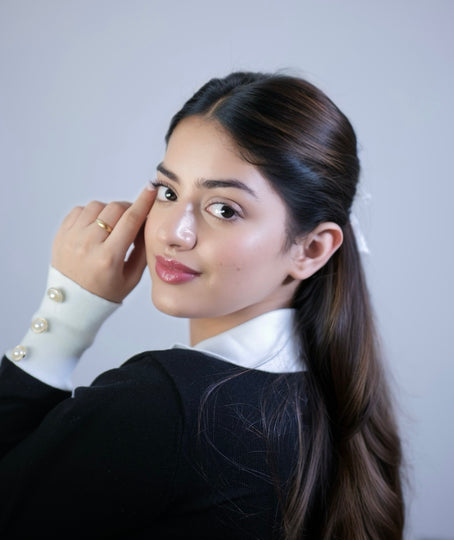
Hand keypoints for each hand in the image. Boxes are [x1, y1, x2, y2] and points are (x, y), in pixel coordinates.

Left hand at [52, 187, 155, 302]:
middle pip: (114, 209)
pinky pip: (79, 210)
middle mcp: (88, 245)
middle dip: (128, 209)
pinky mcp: (61, 235)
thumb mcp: (131, 279)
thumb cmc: (105, 294)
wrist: (71, 304)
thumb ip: (141, 250)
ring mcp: (71, 238)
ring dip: (109, 211)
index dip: (143, 202)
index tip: (150, 189)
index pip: (130, 221)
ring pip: (96, 206)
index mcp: (108, 258)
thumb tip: (145, 224)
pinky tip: (96, 227)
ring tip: (112, 226)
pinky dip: (91, 214)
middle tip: (132, 219)